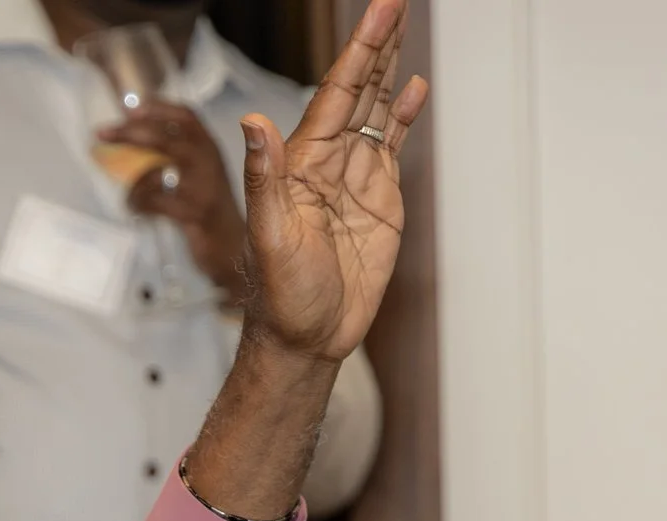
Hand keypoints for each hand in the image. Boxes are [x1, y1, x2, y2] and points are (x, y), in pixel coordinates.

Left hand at [99, 102, 246, 293]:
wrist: (232, 248)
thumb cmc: (206, 210)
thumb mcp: (195, 175)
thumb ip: (172, 155)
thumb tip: (131, 133)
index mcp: (210, 149)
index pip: (187, 117)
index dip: (158, 108)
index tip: (129, 107)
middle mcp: (210, 163)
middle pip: (167, 138)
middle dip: (131, 133)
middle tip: (102, 133)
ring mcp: (204, 189)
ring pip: (156, 174)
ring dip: (134, 185)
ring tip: (131, 199)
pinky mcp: (196, 215)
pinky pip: (155, 203)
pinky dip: (139, 205)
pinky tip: (138, 210)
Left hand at [239, 0, 428, 362]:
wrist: (306, 340)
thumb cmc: (280, 298)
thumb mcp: (269, 238)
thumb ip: (264, 180)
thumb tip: (252, 124)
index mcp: (300, 165)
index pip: (335, 95)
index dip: (358, 52)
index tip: (378, 12)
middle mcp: (328, 164)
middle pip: (357, 92)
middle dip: (376, 47)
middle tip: (393, 3)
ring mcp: (355, 180)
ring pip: (375, 113)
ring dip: (389, 71)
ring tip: (401, 27)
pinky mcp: (379, 203)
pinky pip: (392, 149)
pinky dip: (403, 118)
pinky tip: (413, 89)